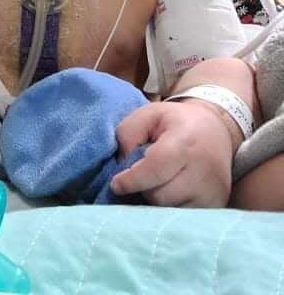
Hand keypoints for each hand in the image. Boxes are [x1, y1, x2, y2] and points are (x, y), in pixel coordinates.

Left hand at [110, 100, 233, 206]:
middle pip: (160, 196)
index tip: (116, 184)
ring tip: (159, 183)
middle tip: (142, 177)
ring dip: (157, 200)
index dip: (132, 180)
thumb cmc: (175, 122)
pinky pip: (184, 218)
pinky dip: (171, 209)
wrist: (217, 130)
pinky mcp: (217, 206)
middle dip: (143, 189)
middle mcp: (204, 170)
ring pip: (170, 211)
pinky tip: (171, 192)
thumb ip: (128, 135)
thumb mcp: (147, 114)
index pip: (155, 168)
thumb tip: (122, 166)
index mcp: (184, 141)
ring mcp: (213, 192)